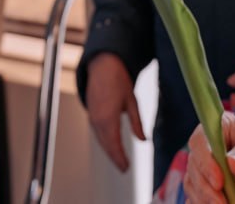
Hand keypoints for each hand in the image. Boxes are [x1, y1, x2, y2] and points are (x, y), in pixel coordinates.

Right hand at [85, 53, 145, 171]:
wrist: (103, 65)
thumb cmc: (119, 80)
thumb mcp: (132, 101)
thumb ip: (137, 123)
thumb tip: (143, 140)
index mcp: (109, 117)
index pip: (114, 145)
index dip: (119, 159)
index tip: (126, 169)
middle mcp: (97, 120)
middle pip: (106, 145)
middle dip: (115, 158)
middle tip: (124, 168)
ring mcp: (92, 117)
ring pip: (100, 139)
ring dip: (109, 150)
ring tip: (119, 160)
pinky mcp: (90, 113)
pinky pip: (97, 132)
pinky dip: (104, 141)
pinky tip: (111, 144)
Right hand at [183, 113, 234, 203]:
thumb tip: (233, 164)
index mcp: (218, 128)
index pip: (200, 141)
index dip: (206, 161)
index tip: (219, 181)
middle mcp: (205, 147)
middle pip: (194, 166)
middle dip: (205, 188)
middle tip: (222, 203)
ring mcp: (204, 168)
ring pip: (193, 184)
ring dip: (205, 199)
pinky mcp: (206, 186)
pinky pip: (198, 197)